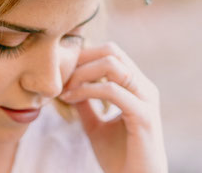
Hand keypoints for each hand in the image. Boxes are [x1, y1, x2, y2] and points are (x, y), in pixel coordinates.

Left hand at [59, 42, 167, 172]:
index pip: (109, 53)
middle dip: (81, 59)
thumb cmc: (119, 156)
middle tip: (60, 76)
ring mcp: (146, 99)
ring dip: (81, 73)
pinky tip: (69, 98)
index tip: (61, 72)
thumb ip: (85, 103)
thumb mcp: (95, 124)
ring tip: (64, 89)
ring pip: (112, 65)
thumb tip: (69, 85)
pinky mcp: (144, 116)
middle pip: (111, 51)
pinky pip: (112, 90)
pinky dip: (86, 90)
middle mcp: (144, 87)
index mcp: (135, 86)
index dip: (82, 56)